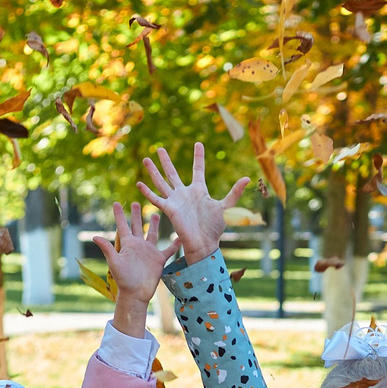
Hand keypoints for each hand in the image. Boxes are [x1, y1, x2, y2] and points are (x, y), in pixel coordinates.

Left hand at [96, 203, 167, 336]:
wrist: (136, 293)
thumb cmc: (124, 279)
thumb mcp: (114, 262)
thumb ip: (107, 248)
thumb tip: (95, 236)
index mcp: (127, 244)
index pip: (122, 226)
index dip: (119, 214)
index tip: (116, 203)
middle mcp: (138, 246)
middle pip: (136, 226)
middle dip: (135, 215)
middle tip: (135, 203)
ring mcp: (149, 252)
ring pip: (152, 234)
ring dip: (153, 224)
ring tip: (156, 213)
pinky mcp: (159, 259)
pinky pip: (168, 249)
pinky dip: (174, 244)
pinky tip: (179, 236)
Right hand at [139, 145, 248, 265]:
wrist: (204, 243)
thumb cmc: (215, 228)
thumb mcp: (227, 207)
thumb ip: (235, 192)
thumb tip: (247, 178)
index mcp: (199, 191)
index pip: (198, 169)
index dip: (199, 157)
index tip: (198, 144)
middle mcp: (185, 193)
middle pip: (173, 173)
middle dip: (166, 161)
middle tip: (159, 148)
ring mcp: (176, 201)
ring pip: (162, 182)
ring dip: (154, 171)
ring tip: (146, 159)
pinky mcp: (169, 209)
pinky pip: (156, 199)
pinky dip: (148, 192)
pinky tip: (139, 183)